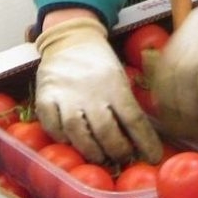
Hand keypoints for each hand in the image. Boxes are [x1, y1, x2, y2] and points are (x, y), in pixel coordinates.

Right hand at [34, 16, 162, 163]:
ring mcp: (65, 95)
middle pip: (105, 130)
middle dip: (117, 150)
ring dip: (90, 150)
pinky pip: (51, 125)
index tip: (153, 158)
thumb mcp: (120, 77)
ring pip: (77, 131)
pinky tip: (71, 143)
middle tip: (122, 158)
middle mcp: (91, 91)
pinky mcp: (44, 97)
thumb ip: (126, 103)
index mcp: (115, 84)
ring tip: (100, 157)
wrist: (70, 39)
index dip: (145, 141)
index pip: (133, 118)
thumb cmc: (100, 63)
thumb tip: (141, 136)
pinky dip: (61, 138)